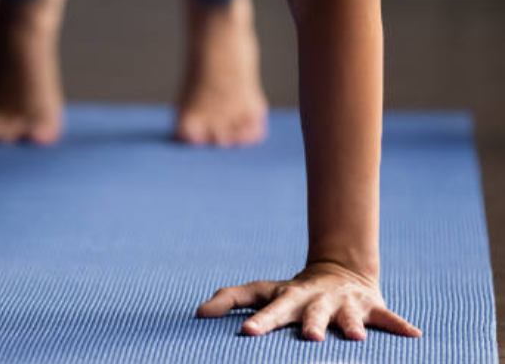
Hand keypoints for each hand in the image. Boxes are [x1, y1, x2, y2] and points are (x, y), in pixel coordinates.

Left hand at [196, 261, 421, 340]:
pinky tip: (414, 337)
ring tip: (355, 339)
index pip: (269, 309)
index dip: (259, 321)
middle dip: (309, 325)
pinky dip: (399, 326)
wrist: (340, 272)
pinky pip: (386, 318)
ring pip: (347, 317)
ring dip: (350, 326)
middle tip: (309, 338)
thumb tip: (197, 312)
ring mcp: (343, 304)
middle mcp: (315, 300)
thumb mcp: (263, 292)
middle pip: (309, 314)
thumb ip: (230, 299)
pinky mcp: (369, 308)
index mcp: (288, 298)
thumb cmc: (291, 293)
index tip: (247, 334)